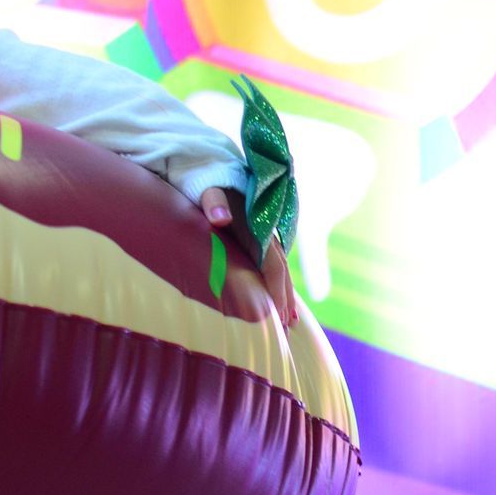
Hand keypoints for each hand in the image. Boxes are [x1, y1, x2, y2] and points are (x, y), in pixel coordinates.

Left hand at [200, 186, 299, 327]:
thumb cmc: (206, 182)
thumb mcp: (208, 190)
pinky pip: (270, 263)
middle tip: (287, 327)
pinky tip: (279, 299)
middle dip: (284, 298)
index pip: (271, 264)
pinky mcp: (256, 236)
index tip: (279, 314)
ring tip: (289, 321)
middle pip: (279, 270)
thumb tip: (220, 218)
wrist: (211, 168)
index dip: (276, 289)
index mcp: (257, 226)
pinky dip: (276, 282)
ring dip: (284, 293)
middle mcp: (265, 232)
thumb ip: (213, 203)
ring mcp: (262, 234)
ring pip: (277, 268)